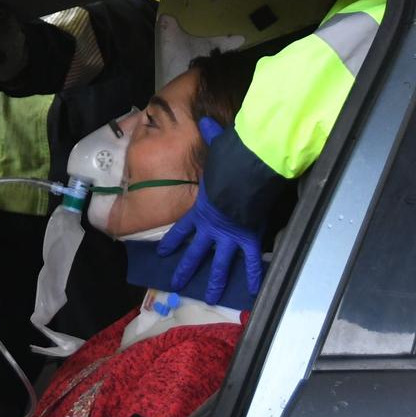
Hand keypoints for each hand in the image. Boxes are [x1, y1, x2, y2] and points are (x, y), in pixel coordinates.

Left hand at [159, 120, 264, 301]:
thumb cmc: (230, 161)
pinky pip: (250, 260)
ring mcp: (228, 236)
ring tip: (210, 297)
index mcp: (201, 210)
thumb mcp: (217, 149)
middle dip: (185, 269)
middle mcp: (211, 228)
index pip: (181, 229)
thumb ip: (210, 137)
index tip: (162, 253)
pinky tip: (253, 290)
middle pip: (195, 253)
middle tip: (177, 285)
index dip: (172, 242)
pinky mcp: (247, 239)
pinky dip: (253, 275)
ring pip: (219, 264)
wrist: (247, 172)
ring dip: (214, 281)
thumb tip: (205, 119)